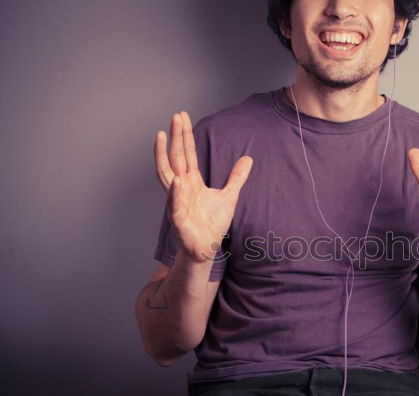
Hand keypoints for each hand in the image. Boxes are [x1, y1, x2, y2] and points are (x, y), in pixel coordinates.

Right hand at [154, 111, 252, 263]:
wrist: (206, 248)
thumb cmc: (212, 223)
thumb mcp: (229, 195)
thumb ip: (236, 177)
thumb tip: (248, 159)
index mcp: (191, 181)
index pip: (186, 153)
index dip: (184, 135)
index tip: (182, 116)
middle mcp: (180, 187)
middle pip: (176, 157)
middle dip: (176, 136)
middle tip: (175, 116)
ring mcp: (177, 201)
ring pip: (166, 174)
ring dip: (163, 155)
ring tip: (161, 136)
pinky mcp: (178, 218)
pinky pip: (174, 204)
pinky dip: (174, 193)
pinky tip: (177, 180)